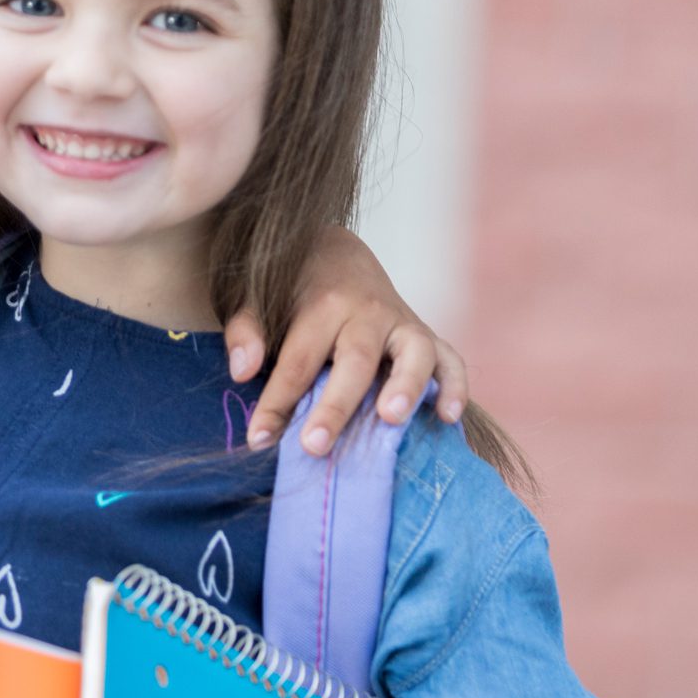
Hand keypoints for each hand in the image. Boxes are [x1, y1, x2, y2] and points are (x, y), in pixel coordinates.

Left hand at [225, 227, 467, 455]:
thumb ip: (246, 331)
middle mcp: (367, 311)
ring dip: (407, 386)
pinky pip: (451, 359)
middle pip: (355, 360)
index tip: (258, 438)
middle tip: (313, 446)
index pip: (297, 359)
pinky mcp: (426, 335)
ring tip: (390, 418)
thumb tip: (243, 371)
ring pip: (414, 352)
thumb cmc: (290, 288)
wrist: (337, 252)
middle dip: (335, 405)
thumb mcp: (255, 297)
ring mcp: (402, 323)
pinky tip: (448, 417)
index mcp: (323, 303)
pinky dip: (455, 386)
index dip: (277, 402)